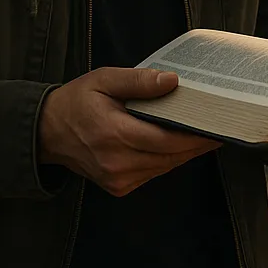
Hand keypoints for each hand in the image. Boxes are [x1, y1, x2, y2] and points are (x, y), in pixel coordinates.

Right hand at [37, 67, 221, 195]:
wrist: (48, 131)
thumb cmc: (77, 100)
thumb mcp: (105, 80)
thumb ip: (139, 82)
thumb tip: (172, 81)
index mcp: (115, 134)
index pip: (166, 140)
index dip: (195, 136)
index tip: (217, 126)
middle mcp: (118, 162)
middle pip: (170, 156)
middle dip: (197, 144)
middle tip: (219, 128)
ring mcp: (118, 179)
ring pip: (165, 167)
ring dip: (184, 152)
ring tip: (203, 134)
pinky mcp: (118, 187)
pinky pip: (153, 173)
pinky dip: (167, 159)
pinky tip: (176, 144)